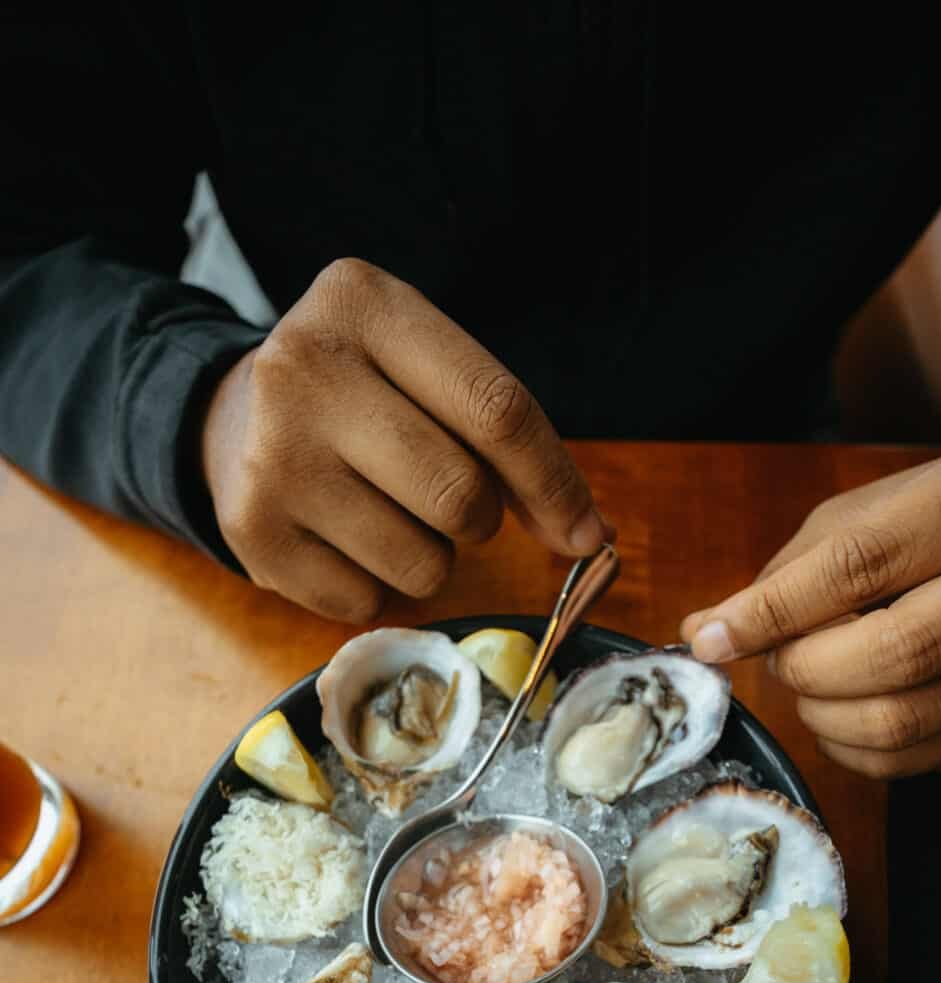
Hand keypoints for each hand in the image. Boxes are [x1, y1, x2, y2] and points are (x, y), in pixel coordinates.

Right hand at [202, 258, 610, 620]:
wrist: (230, 419)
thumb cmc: (364, 395)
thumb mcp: (424, 369)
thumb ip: (504, 434)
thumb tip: (589, 537)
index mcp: (363, 303)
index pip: (496, 409)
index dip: (554, 483)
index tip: (588, 533)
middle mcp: (304, 370)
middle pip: (461, 495)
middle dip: (481, 518)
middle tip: (450, 500)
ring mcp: (270, 454)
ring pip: (421, 562)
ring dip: (430, 556)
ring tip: (386, 512)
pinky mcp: (251, 530)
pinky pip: (366, 600)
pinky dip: (376, 585)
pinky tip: (342, 538)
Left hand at [679, 444, 940, 777]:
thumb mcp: (874, 512)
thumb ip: (793, 570)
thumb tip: (706, 632)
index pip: (861, 563)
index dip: (773, 610)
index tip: (710, 638)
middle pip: (892, 651)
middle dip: (803, 665)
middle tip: (777, 655)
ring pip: (900, 718)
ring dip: (822, 713)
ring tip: (810, 679)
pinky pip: (912, 759)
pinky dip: (850, 749)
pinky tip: (839, 713)